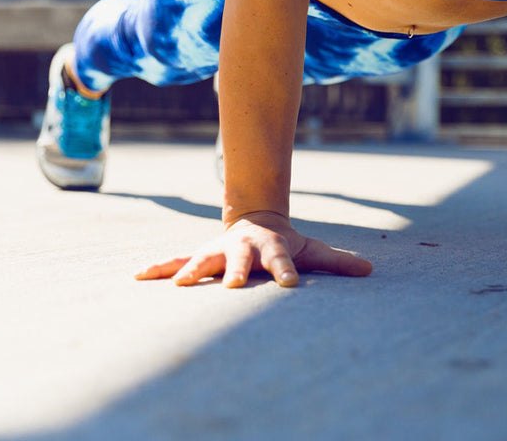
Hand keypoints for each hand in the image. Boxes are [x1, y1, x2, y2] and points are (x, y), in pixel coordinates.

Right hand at [134, 211, 372, 287]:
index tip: (289, 285)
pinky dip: (157, 268)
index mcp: (271, 248)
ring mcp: (218, 252)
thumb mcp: (312, 250)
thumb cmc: (285, 244)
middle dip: (235, 271)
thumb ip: (337, 262)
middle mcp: (242, 249)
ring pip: (202, 260)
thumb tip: (370, 271)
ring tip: (177, 285)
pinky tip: (137, 277)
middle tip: (231, 286)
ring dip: (190, 271)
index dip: (286, 272)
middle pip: (239, 260)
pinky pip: (175, 261)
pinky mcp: (199, 257)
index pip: (282, 262)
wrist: (255, 220)